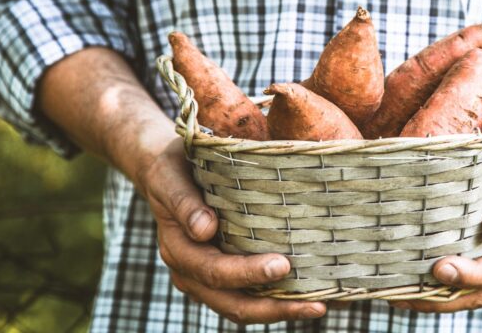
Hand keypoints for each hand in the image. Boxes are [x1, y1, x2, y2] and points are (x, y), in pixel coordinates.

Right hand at [135, 136, 326, 324]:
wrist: (163, 172)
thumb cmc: (170, 170)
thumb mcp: (170, 178)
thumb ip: (184, 203)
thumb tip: (205, 230)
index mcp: (179, 251)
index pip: (214, 271)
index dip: (247, 273)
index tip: (283, 266)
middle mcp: (191, 272)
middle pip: (234, 303)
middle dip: (274, 307)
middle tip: (314, 305)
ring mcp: (207, 278)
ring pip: (243, 307)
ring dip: (280, 310)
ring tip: (318, 307)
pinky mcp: (224, 273)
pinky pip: (249, 295)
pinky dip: (276, 300)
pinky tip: (306, 295)